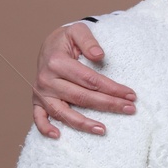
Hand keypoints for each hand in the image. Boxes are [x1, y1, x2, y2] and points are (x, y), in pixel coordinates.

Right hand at [31, 23, 136, 137]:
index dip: (112, 89)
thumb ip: (89, 40)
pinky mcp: (36, 101)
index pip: (90, 80)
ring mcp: (40, 92)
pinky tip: (58, 136)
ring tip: (103, 130)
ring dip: (83, 123)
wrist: (49, 45)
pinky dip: (45, 128)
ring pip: (63, 112)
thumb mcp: (77, 31)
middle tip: (130, 109)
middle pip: (81, 97)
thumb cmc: (66, 40)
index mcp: (57, 62)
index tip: (131, 95)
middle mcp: (46, 79)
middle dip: (108, 105)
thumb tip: (100, 55)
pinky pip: (39, 118)